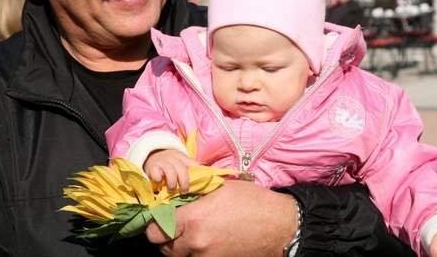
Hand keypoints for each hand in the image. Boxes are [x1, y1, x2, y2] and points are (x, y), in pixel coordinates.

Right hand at [144, 149, 195, 191]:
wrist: (150, 155)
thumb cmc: (169, 164)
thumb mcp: (180, 164)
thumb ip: (191, 171)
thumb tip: (207, 180)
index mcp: (182, 158)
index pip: (193, 164)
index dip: (198, 174)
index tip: (199, 184)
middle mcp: (173, 158)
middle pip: (182, 168)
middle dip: (184, 181)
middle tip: (184, 191)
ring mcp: (162, 162)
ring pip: (170, 171)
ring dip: (172, 182)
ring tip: (171, 189)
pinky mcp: (152, 167)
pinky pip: (156, 173)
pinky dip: (158, 179)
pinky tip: (159, 183)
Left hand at [145, 180, 296, 256]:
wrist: (281, 227)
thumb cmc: (253, 202)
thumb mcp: (221, 187)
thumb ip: (194, 191)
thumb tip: (174, 188)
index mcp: (194, 219)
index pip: (155, 229)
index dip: (155, 222)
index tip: (160, 217)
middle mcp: (196, 243)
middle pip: (165, 248)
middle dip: (167, 237)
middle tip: (175, 226)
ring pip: (181, 256)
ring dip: (182, 247)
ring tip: (194, 233)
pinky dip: (198, 253)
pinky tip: (209, 241)